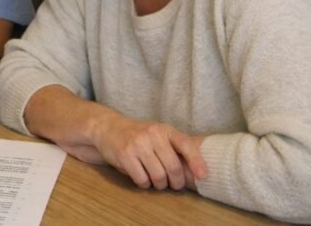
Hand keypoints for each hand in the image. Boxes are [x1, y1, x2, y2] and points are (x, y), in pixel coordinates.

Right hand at [91, 115, 206, 190]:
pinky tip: (142, 178)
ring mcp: (137, 144)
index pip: (185, 144)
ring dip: (159, 184)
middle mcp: (152, 134)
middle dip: (176, 182)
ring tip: (157, 181)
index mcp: (164, 129)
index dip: (197, 161)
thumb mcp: (157, 133)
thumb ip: (173, 146)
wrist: (108, 127)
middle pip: (173, 168)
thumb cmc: (138, 134)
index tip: (203, 176)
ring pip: (158, 176)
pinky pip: (142, 179)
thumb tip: (196, 171)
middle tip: (174, 184)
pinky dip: (144, 184)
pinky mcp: (125, 155)